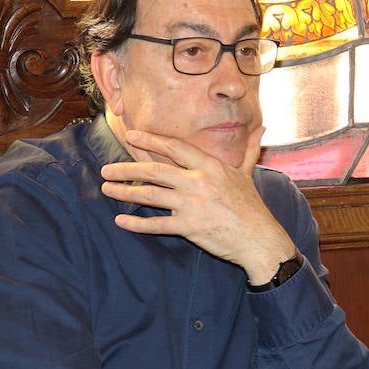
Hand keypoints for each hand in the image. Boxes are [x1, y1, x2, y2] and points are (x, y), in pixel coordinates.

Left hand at [100, 127, 297, 284]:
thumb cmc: (252, 207)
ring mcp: (192, 205)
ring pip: (150, 195)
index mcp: (211, 166)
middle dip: (127, 169)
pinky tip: (121, 221)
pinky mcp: (189, 227)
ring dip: (125, 192)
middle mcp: (199, 182)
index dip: (152, 141)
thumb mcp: (247, 175)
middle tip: (107, 170)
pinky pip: (156, 224)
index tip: (132, 136)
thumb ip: (248, 150)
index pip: (175, 148)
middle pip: (155, 170)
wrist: (260, 239)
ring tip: (108, 189)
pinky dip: (137, 223)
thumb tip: (262, 128)